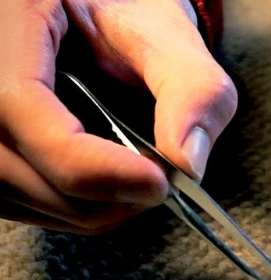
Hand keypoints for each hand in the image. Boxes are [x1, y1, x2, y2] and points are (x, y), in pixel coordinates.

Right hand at [0, 0, 235, 233]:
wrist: (110, 11)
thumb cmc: (134, 12)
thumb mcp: (166, 34)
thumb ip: (193, 88)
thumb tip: (189, 164)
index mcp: (9, 20)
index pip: (16, 106)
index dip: (84, 164)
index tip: (155, 185)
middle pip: (7, 163)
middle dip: (91, 197)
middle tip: (155, 190)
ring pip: (7, 189)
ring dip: (80, 209)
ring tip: (136, 190)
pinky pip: (13, 193)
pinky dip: (65, 206)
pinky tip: (107, 192)